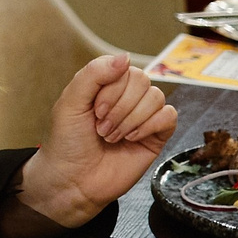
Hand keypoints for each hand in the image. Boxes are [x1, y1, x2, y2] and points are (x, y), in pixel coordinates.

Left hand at [16, 56, 175, 224]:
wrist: (73, 181)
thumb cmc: (67, 142)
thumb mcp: (70, 102)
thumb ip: (93, 74)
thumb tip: (124, 57)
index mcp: (105, 84)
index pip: (123, 68)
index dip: (111, 90)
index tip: (95, 111)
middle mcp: (126, 97)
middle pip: (142, 81)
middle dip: (120, 107)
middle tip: (102, 128)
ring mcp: (142, 116)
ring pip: (156, 97)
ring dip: (132, 119)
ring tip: (112, 137)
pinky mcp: (156, 136)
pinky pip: (169, 116)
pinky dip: (150, 125)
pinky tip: (132, 138)